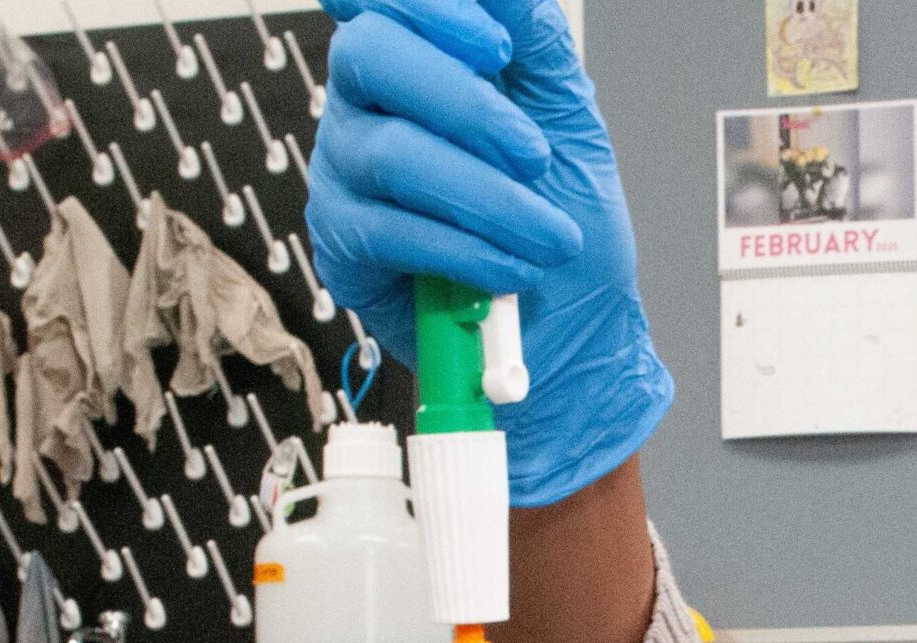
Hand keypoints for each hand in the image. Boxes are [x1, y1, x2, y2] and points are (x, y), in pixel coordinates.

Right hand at [309, 0, 673, 504]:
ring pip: (389, 153)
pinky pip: (389, 231)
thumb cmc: (567, 226)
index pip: (386, 3)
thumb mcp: (569, 119)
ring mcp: (346, 174)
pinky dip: (464, 251)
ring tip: (546, 235)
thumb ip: (533, 39)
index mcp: (419, 62)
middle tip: (535, 157)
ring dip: (486, 197)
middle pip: (369, 56)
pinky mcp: (343, 245)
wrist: (573, 335)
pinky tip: (509, 270)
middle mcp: (368, 107)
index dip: (432, 9)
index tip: (497, 49)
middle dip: (467, 106)